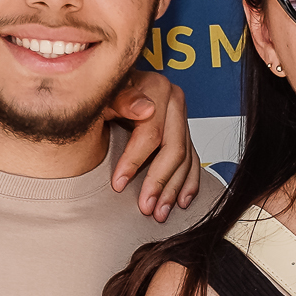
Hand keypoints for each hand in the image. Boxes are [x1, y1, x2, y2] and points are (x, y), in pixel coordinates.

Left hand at [105, 68, 204, 224]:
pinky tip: (181, 201)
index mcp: (157, 88)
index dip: (134, 161)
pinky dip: (188, 182)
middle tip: (145, 207)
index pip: (151, 133)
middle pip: (173, 149)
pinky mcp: (184, 131)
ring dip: (173, 189)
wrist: (107, 83)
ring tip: (159, 212)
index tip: (118, 184)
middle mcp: (175, 101)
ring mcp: (181, 117)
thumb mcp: (104, 93)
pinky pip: (193, 160)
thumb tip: (146, 109)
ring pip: (185, 159)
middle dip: (158, 182)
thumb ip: (122, 100)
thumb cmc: (103, 90)